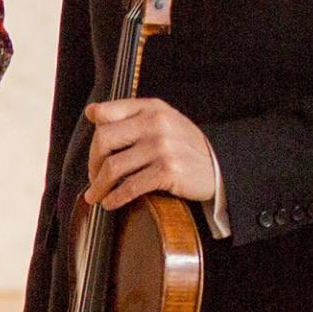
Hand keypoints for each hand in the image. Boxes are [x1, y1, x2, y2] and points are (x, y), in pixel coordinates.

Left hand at [84, 98, 218, 210]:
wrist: (220, 167)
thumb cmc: (185, 146)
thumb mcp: (163, 121)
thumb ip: (131, 115)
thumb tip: (92, 112)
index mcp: (151, 108)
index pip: (106, 112)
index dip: (93, 134)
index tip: (94, 153)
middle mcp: (156, 123)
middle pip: (103, 140)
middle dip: (92, 163)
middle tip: (93, 178)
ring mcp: (162, 147)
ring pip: (113, 167)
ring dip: (98, 186)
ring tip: (95, 196)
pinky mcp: (167, 171)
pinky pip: (130, 187)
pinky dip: (115, 198)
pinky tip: (110, 203)